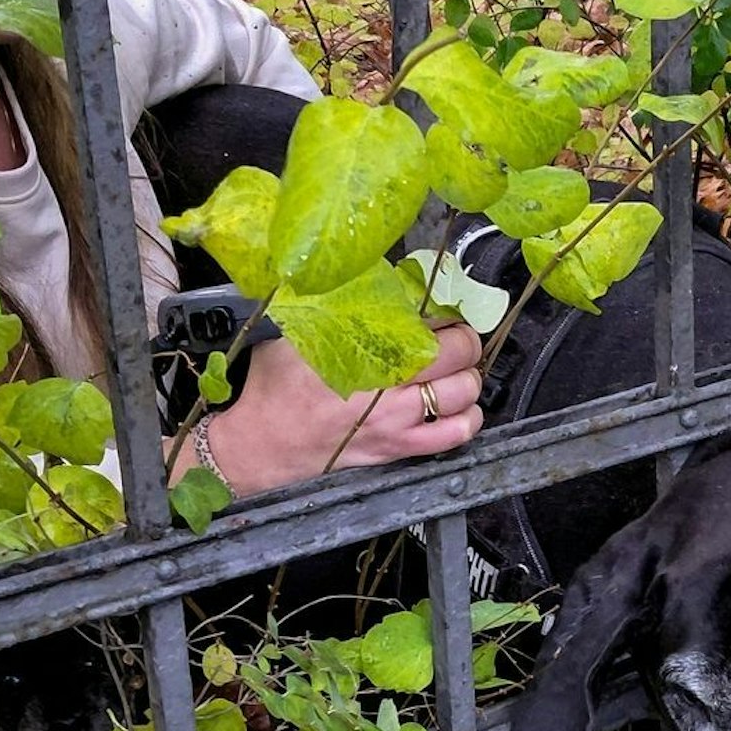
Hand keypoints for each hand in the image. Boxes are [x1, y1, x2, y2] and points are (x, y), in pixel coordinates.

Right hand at [207, 321, 483, 494]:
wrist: (261, 445)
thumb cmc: (276, 385)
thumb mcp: (296, 332)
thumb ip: (334, 307)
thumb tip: (369, 280)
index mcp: (364, 349)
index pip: (428, 321)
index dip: (444, 314)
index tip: (442, 313)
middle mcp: (388, 387)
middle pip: (457, 354)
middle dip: (465, 341)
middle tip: (457, 338)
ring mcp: (398, 422)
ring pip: (463, 394)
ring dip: (469, 379)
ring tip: (460, 372)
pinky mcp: (399, 450)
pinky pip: (454, 436)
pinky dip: (468, 419)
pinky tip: (461, 408)